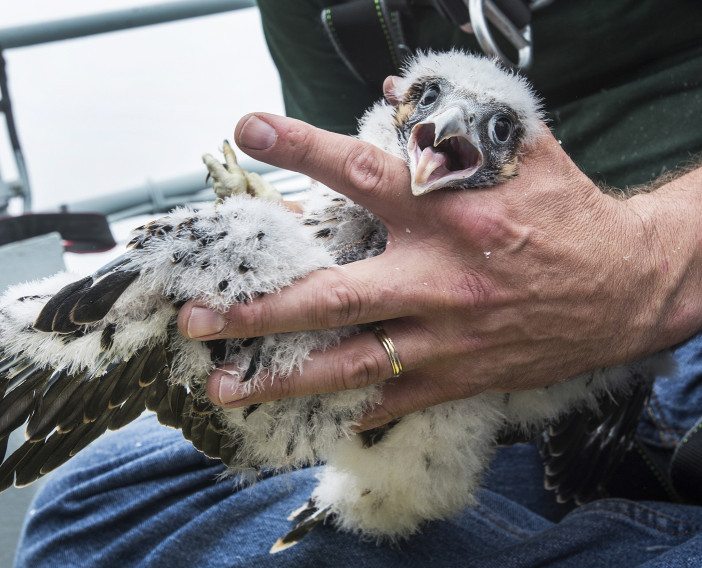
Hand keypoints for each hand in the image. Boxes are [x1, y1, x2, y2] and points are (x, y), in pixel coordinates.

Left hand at [178, 112, 700, 429]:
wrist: (627, 286)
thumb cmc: (569, 215)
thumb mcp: (522, 154)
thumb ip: (457, 122)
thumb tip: (398, 87)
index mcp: (450, 214)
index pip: (362, 172)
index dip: (301, 149)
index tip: (248, 131)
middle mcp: (439, 278)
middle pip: (332, 296)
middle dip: (258, 310)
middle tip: (199, 317)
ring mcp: (448, 336)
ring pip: (350, 363)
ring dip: (282, 379)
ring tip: (225, 388)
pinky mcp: (463, 375)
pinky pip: (398, 397)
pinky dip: (357, 404)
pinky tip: (318, 415)